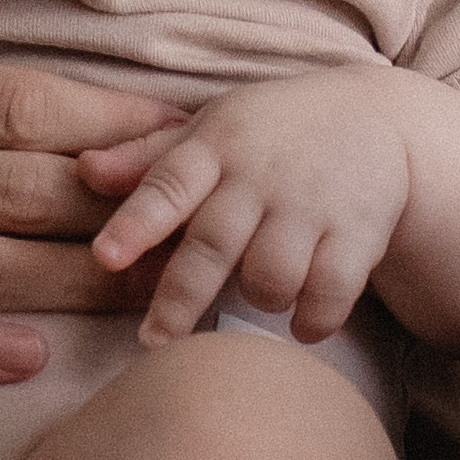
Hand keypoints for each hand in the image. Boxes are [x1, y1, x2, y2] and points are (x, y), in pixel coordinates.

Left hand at [83, 73, 412, 342]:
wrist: (376, 116)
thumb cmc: (269, 132)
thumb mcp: (210, 129)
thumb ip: (146, 157)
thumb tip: (83, 172)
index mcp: (215, 146)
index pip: (168, 184)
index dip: (135, 222)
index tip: (104, 258)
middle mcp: (260, 176)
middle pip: (213, 245)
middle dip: (180, 298)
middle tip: (153, 343)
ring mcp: (312, 204)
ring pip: (270, 279)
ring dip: (258, 301)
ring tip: (258, 295)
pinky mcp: (360, 232)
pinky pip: (330, 294)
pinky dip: (312, 319)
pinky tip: (301, 322)